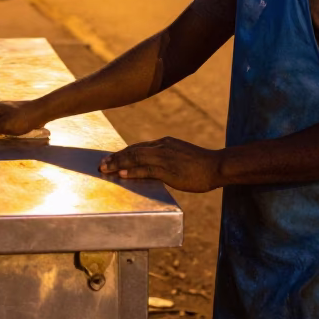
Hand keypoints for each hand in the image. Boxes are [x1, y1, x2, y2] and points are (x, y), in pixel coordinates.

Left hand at [99, 137, 222, 192]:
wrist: (216, 165)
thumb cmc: (201, 164)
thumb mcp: (180, 156)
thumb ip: (166, 158)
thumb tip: (153, 167)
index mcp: (164, 143)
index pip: (138, 147)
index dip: (122, 153)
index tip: (110, 158)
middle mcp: (162, 147)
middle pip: (132, 151)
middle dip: (115, 158)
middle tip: (101, 164)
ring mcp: (165, 158)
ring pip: (135, 158)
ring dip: (118, 164)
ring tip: (105, 169)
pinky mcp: (169, 170)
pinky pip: (146, 170)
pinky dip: (132, 172)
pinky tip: (121, 175)